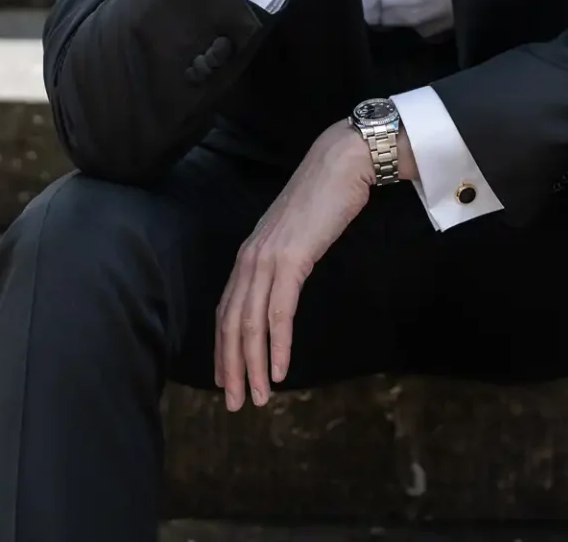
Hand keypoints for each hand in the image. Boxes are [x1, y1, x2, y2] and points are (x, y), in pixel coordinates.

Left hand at [215, 120, 373, 409]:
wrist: (343, 163)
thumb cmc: (326, 197)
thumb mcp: (298, 235)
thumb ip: (286, 260)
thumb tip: (286, 284)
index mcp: (249, 254)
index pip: (227, 310)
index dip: (224, 349)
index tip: (227, 379)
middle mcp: (250, 258)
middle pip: (231, 323)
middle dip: (232, 368)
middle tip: (235, 404)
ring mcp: (267, 258)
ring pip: (251, 324)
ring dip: (253, 365)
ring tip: (259, 397)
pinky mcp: (291, 259)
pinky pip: (279, 312)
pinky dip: (277, 345)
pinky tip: (280, 370)